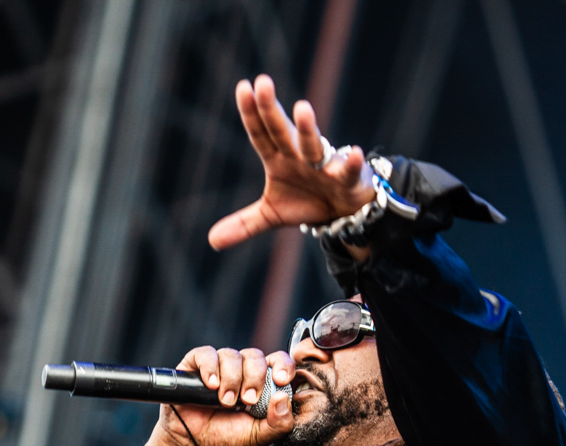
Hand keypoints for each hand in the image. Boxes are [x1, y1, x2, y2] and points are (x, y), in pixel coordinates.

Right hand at [116, 348, 295, 445]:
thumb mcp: (260, 436)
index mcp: (263, 383)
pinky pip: (206, 354)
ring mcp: (220, 365)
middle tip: (247, 401)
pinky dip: (210, 368)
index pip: (279, 361)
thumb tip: (283, 397)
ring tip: (225, 402)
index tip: (281, 380)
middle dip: (254, 378)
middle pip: (255, 356)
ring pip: (232, 355)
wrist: (194, 444)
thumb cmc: (228, 438)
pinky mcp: (196, 364)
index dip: (283, 365)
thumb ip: (280, 423)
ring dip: (231, 379)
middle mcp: (243, 370)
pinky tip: (211, 385)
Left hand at [207, 74, 376, 250]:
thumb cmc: (307, 200)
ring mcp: (324, 165)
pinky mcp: (348, 178)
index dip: (251, 114)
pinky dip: (351, 163)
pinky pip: (348, 170)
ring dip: (308, 129)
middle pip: (281, 131)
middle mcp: (299, 156)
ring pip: (313, 145)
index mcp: (278, 159)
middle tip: (263, 83)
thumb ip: (244, 224)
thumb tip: (211, 241)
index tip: (243, 87)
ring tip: (302, 108)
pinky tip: (354, 153)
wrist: (343, 211)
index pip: (260, 134)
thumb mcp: (272, 215)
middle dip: (271, 109)